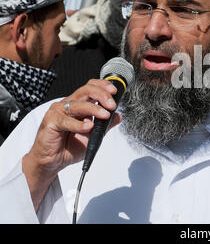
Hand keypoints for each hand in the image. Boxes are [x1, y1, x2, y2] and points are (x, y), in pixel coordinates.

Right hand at [22, 79, 120, 209]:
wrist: (52, 162)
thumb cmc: (69, 147)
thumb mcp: (93, 136)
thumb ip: (105, 126)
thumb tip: (118, 116)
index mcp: (78, 105)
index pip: (90, 87)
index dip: (103, 86)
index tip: (115, 91)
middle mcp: (68, 105)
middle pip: (86, 91)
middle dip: (102, 95)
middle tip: (112, 105)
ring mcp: (58, 112)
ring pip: (77, 104)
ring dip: (93, 108)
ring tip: (105, 115)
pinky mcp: (51, 122)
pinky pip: (66, 120)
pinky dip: (79, 124)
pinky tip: (88, 127)